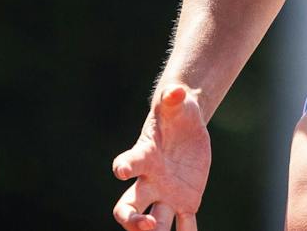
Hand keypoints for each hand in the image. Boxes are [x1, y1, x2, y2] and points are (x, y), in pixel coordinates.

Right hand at [111, 85, 211, 230]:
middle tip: (144, 224)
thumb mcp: (177, 102)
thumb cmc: (176, 112)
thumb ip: (173, 98)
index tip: (121, 170)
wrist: (186, 127)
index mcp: (144, 156)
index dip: (123, 167)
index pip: (128, 164)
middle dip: (132, 220)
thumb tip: (176, 89)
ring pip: (155, 222)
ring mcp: (165, 194)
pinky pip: (184, 224)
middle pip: (129, 206)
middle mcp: (149, 181)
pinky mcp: (185, 202)